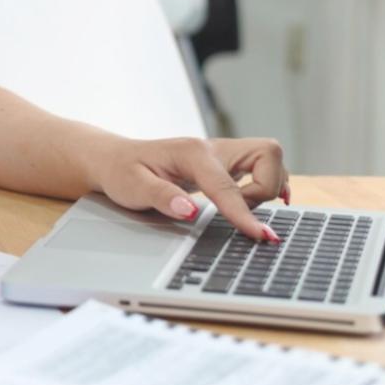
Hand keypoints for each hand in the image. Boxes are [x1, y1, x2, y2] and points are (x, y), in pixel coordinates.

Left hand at [92, 135, 289, 241]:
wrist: (115, 159)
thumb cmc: (122, 172)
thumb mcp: (133, 187)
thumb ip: (162, 197)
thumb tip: (189, 211)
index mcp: (191, 154)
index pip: (227, 186)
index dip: (244, 213)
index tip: (262, 236)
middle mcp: (212, 149)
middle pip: (267, 154)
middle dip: (266, 187)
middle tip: (241, 211)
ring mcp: (221, 154)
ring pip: (269, 158)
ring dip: (267, 187)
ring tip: (242, 208)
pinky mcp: (225, 163)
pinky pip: (263, 166)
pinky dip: (269, 183)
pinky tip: (263, 201)